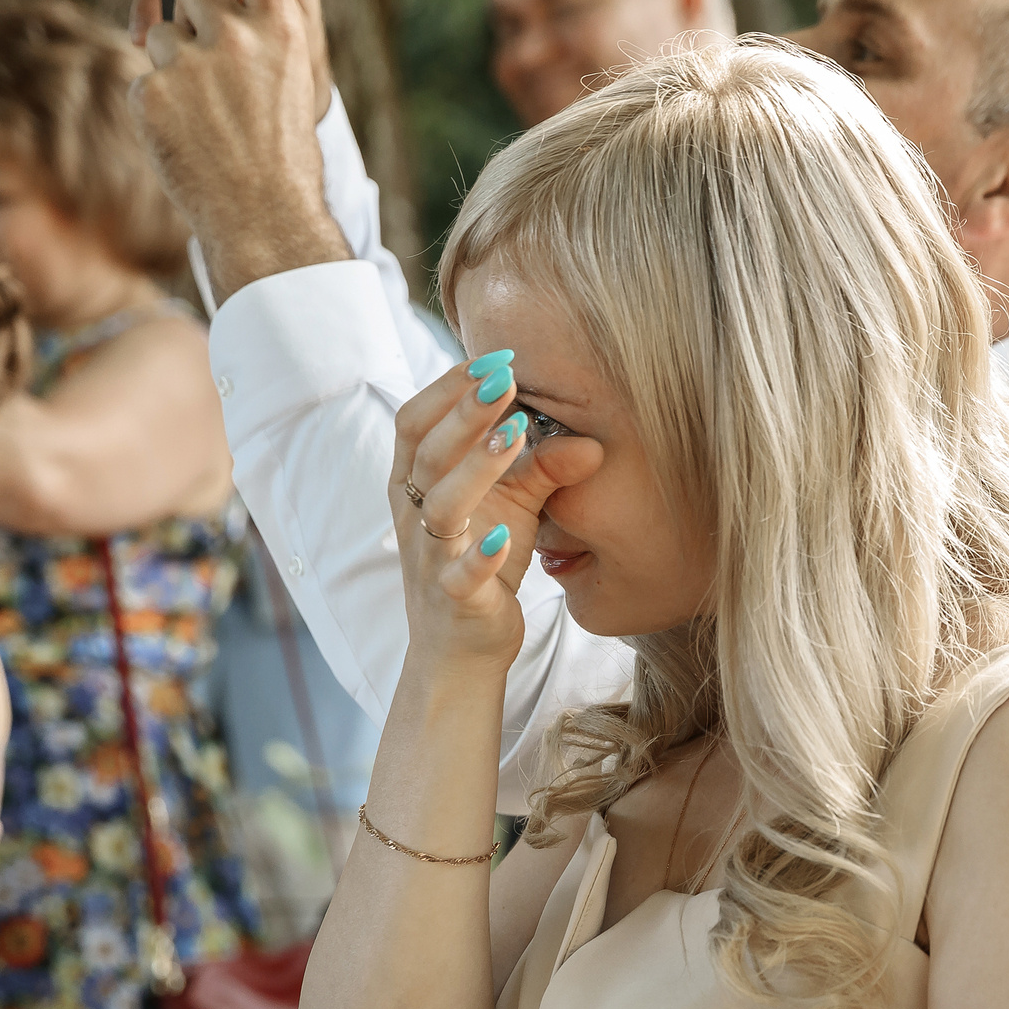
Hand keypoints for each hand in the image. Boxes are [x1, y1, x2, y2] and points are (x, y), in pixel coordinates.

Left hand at [118, 0, 347, 298]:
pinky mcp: (157, 90)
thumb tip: (196, 1)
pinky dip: (158, 104)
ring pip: (161, 31)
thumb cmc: (281, 152)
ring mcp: (196, 62)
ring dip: (174, 65)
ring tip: (206, 116)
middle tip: (220, 76)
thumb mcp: (290, 79)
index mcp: (286, 28)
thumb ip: (256, 32)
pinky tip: (186, 136)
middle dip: (195, 17)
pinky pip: (145, 75)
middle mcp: (241, 34)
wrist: (265, 221)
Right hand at [392, 355, 602, 679]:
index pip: (416, 421)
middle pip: (426, 451)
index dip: (448, 387)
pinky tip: (505, 535)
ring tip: (512, 433)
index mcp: (416, 483)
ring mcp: (430, 559)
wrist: (462, 650)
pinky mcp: (453, 599)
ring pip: (441, 506)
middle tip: (505, 377)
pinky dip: (480, 555)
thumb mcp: (513, 507)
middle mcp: (414, 515)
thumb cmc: (483, 563)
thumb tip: (594, 441)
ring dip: (475, 467)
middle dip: (464, 410)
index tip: (494, 358)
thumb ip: (544, 469)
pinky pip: (459, 575)